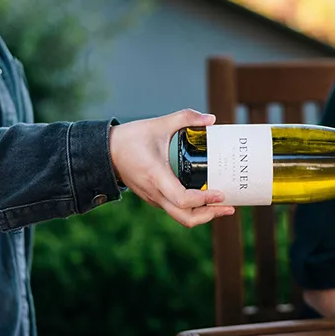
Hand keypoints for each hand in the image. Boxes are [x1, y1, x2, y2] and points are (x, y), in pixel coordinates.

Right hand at [109, 109, 235, 227]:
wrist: (105, 152)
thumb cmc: (130, 137)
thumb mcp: (159, 124)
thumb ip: (185, 118)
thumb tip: (211, 119)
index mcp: (157, 175)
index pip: (182, 198)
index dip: (204, 200)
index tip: (220, 193)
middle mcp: (155, 192)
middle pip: (185, 217)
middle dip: (209, 215)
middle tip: (228, 206)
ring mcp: (153, 198)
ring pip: (180, 216)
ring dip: (202, 214)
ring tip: (221, 206)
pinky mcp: (153, 198)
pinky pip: (174, 209)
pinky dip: (191, 208)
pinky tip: (204, 199)